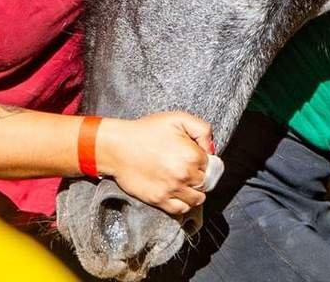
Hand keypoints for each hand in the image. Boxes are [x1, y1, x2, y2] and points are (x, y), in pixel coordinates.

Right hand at [98, 112, 212, 214]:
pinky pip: (181, 209)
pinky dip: (184, 204)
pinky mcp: (159, 200)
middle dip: (199, 176)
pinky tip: (179, 194)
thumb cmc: (145, 131)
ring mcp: (172, 189)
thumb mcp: (177, 119)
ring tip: (185, 182)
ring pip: (197, 199)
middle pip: (205, 182)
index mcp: (192, 155)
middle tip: (187, 168)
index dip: (202, 160)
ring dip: (195, 192)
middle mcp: (184, 175)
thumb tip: (211, 149)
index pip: (210, 165)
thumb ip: (202, 130)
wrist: (117, 147)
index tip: (193, 157)